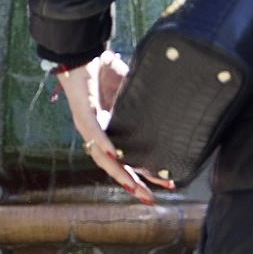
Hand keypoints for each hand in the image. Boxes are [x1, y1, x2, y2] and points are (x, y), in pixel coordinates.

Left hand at [57, 52, 171, 203]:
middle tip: (150, 199)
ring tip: (134, 187)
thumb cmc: (102, 72)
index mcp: (109, 130)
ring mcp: (89, 126)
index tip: (164, 185)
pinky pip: (94, 132)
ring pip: (104, 156)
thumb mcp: (128, 90)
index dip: (142, 173)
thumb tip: (169, 101)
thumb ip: (141, 102)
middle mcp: (97, 134)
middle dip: (133, 183)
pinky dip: (103, 143)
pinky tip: (114, 155)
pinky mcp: (83, 114)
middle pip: (115, 165)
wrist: (83, 55)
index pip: (126, 158)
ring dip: (120, 172)